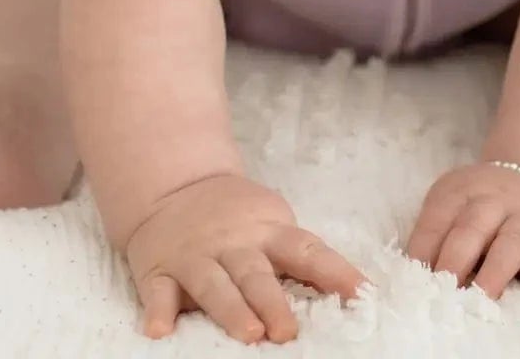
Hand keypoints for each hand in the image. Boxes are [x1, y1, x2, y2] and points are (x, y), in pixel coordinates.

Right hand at [123, 172, 370, 343]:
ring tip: (248, 333)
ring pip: (213, 285)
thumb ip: (297, 257)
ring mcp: (195, 257)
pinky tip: (159, 330)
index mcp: (268, 232)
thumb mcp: (272, 224)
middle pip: (255, 273)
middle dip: (273, 302)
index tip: (362, 294)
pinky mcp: (159, 270)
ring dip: (231, 310)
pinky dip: (158, 310)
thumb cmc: (236, 218)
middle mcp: (233, 245)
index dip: (335, 272)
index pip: (307, 251)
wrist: (174, 186)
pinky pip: (158, 292)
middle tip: (288, 332)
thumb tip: (351, 293)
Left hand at [404, 162, 519, 300]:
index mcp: (459, 191)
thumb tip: (411, 280)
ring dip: (498, 268)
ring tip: (486, 296)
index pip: (436, 220)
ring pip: (514, 239)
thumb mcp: (456, 208)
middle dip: (456, 259)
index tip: (413, 281)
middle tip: (443, 291)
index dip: (424, 250)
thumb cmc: (485, 208)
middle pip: (472, 228)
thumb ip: (438, 238)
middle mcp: (495, 198)